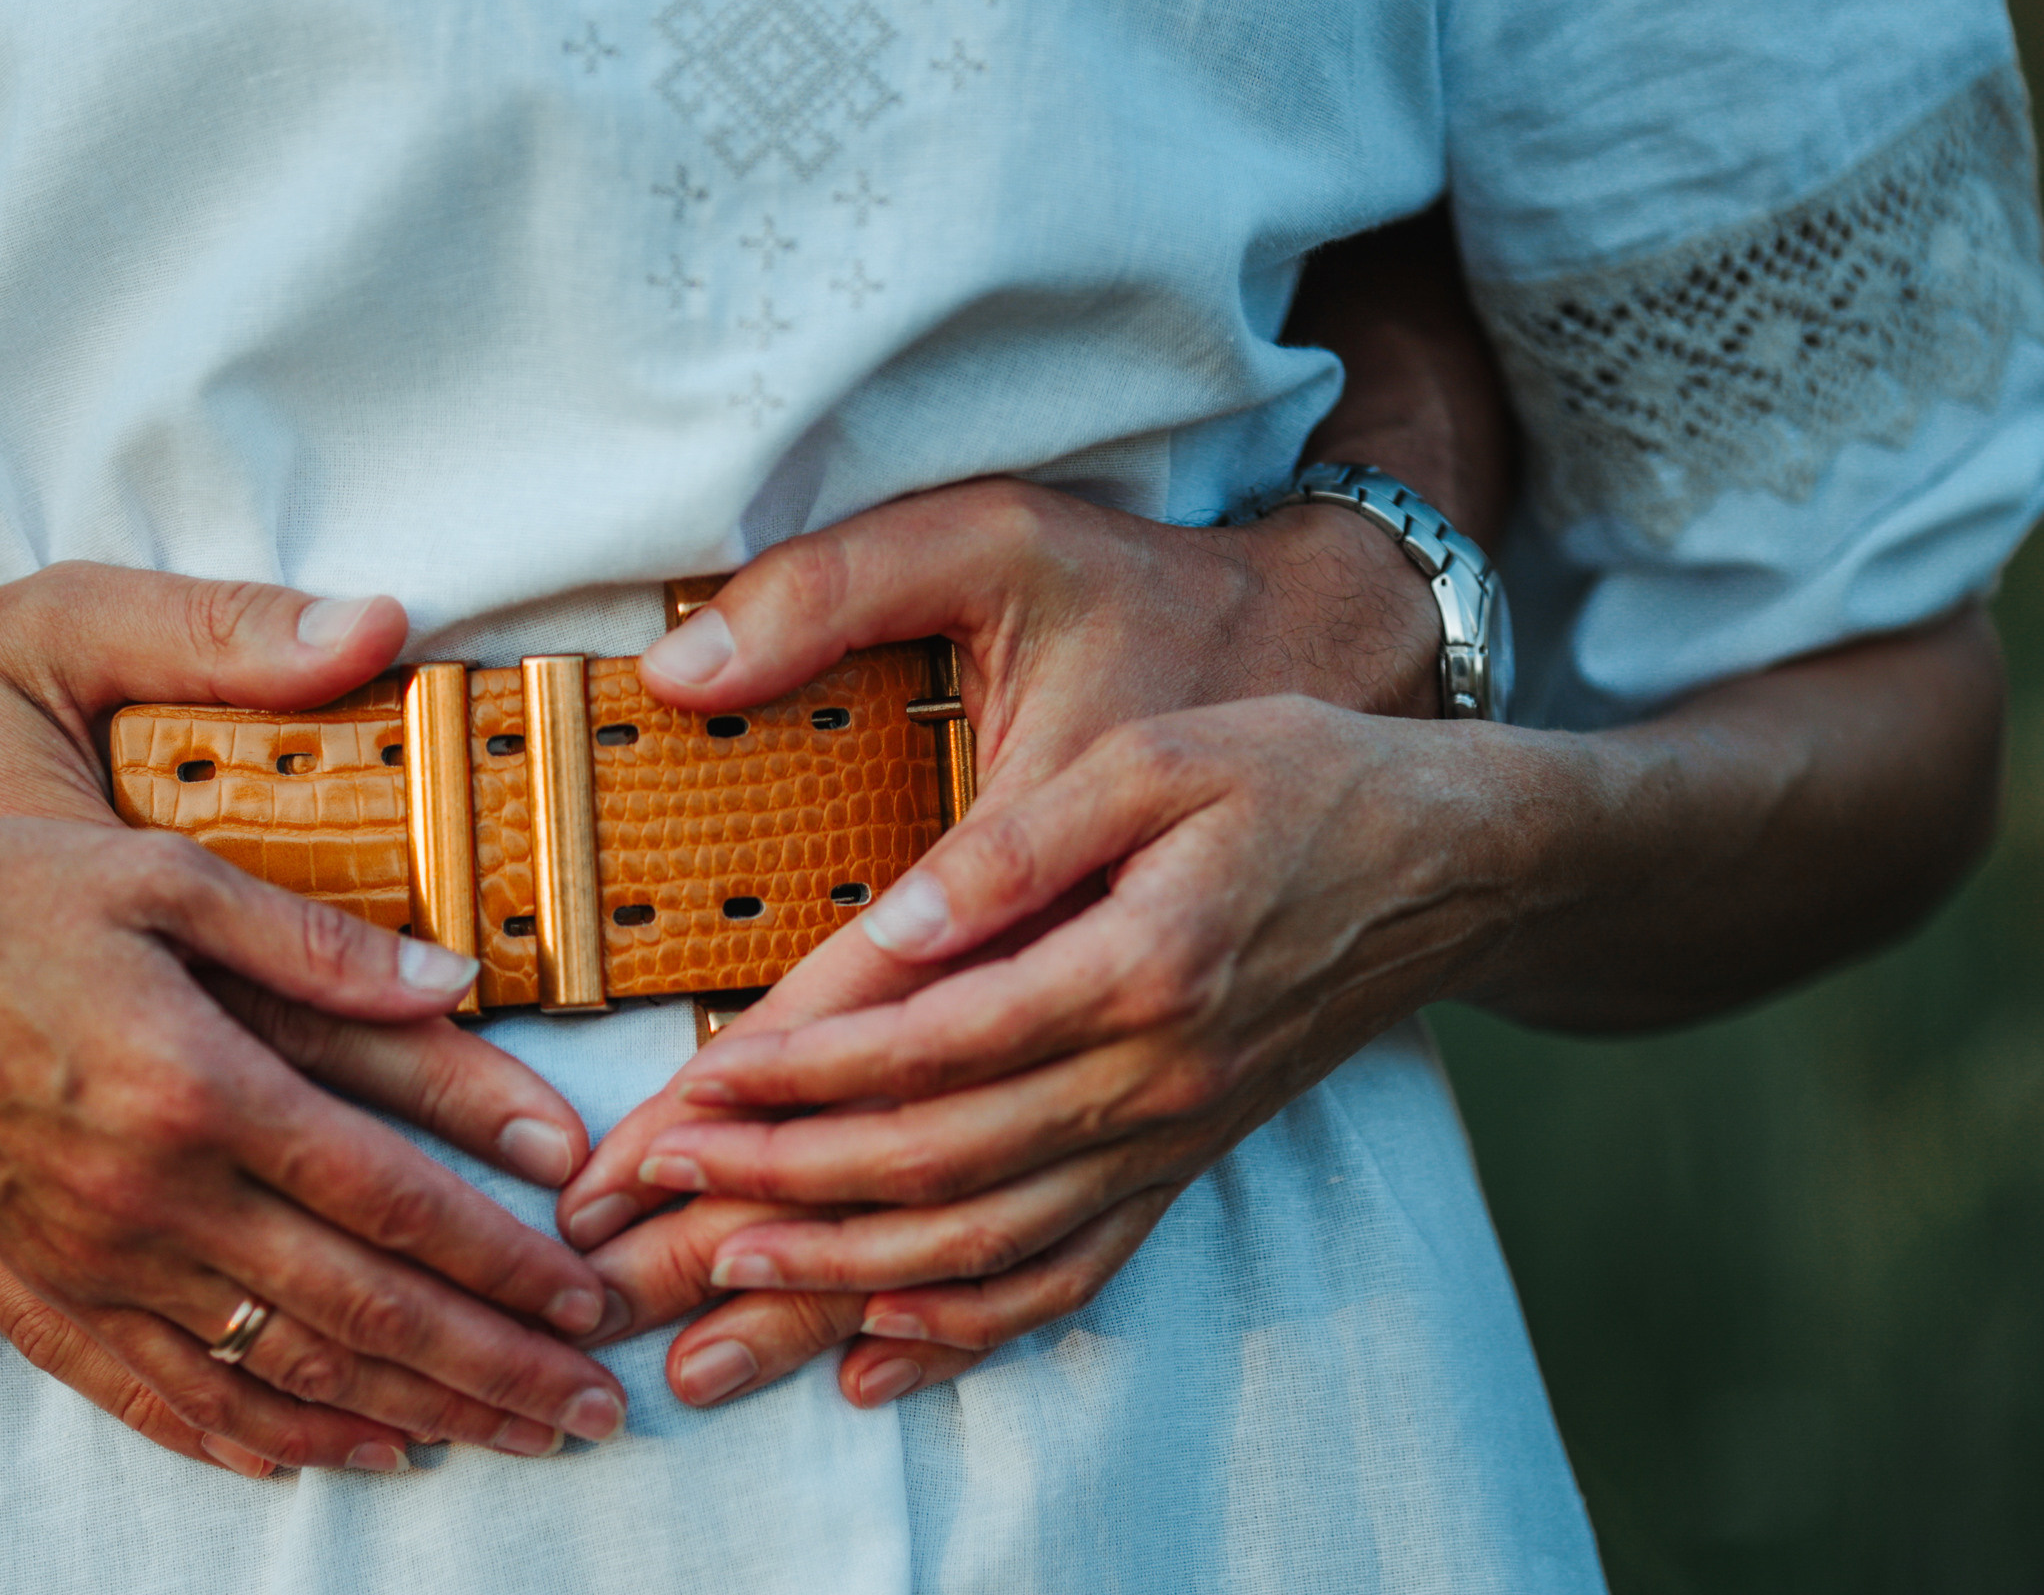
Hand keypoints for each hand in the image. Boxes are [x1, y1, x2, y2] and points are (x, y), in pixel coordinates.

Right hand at [0, 557, 626, 1470]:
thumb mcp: (155, 871)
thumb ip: (316, 941)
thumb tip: (460, 984)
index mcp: (198, 1084)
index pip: (394, 1203)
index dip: (506, 1262)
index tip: (592, 1301)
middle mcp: (150, 1198)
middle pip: (360, 1313)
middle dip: (492, 1371)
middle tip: (594, 1413)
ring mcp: (86, 1260)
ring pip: (276, 1372)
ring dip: (405, 1415)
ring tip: (502, 1443)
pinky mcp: (28, 1291)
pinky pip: (157, 1395)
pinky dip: (255, 1436)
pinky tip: (328, 1455)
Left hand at [556, 475, 1452, 1407]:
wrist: (1453, 863)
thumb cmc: (1300, 779)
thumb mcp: (1162, 757)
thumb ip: (1017, 844)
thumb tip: (894, 926)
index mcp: (1137, 966)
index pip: (924, 1047)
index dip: (790, 1083)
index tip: (680, 1102)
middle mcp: (1152, 1080)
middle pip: (934, 1167)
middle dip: (777, 1196)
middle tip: (656, 1212)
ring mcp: (1170, 1139)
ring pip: (986, 1247)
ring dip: (844, 1280)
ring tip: (722, 1292)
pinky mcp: (1182, 1165)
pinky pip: (1070, 1275)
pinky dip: (970, 1327)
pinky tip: (882, 1351)